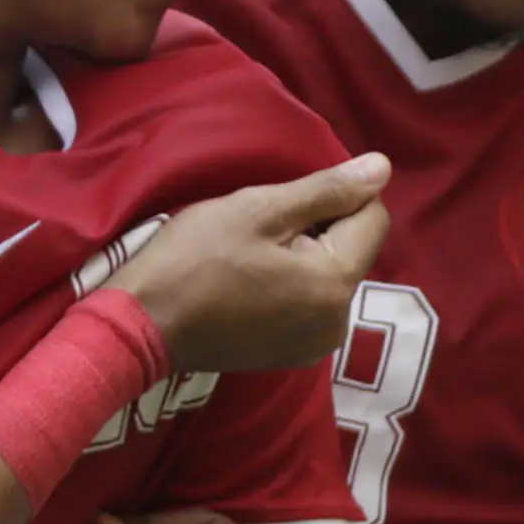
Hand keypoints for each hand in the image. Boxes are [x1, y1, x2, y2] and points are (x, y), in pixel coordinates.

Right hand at [108, 155, 390, 372]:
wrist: (141, 327)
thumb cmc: (194, 258)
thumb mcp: (259, 209)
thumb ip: (326, 190)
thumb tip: (383, 168)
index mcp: (335, 284)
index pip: (373, 218)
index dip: (338, 196)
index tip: (286, 201)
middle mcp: (338, 323)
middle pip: (353, 248)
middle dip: (319, 227)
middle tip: (260, 228)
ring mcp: (316, 345)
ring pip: (330, 274)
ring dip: (303, 255)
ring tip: (250, 256)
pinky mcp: (292, 355)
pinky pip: (311, 302)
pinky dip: (291, 284)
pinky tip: (248, 281)